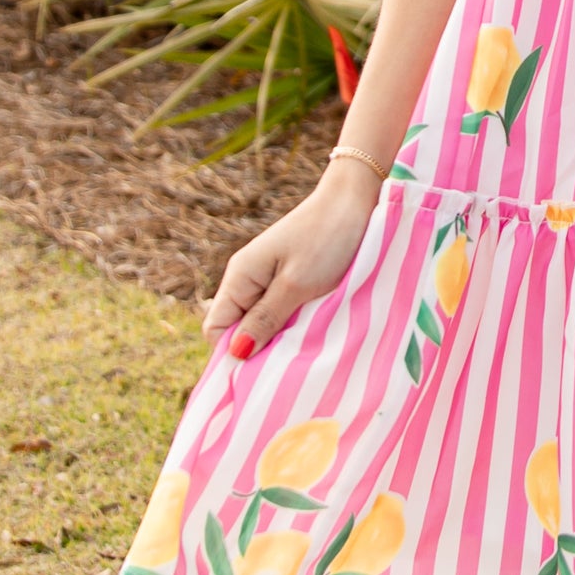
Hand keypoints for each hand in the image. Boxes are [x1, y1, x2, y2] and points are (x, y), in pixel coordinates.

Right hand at [202, 169, 378, 359]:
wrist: (359, 200)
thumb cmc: (328, 238)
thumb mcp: (296, 284)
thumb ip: (265, 318)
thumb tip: (236, 353)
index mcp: (240, 277)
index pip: (216, 330)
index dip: (232, 355)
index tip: (260, 375)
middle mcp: (249, 280)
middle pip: (238, 330)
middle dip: (258, 352)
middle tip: (288, 367)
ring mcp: (270, 280)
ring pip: (262, 324)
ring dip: (279, 340)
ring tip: (303, 352)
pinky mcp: (293, 281)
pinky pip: (282, 314)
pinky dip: (294, 327)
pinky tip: (312, 335)